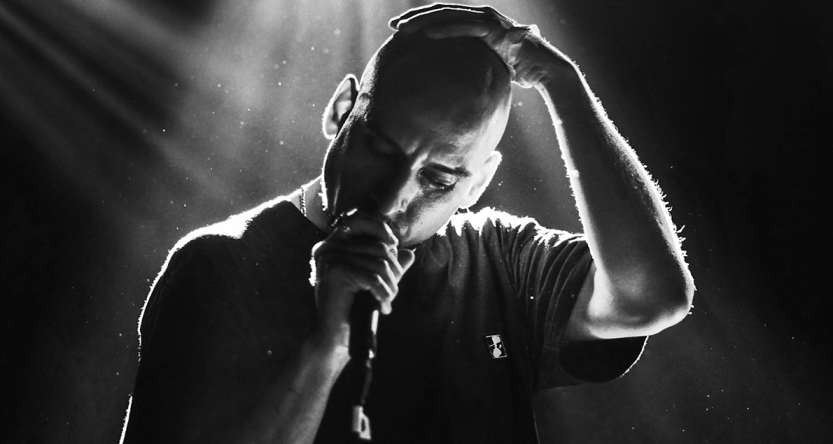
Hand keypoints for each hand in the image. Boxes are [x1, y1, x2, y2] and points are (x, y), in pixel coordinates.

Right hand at [310, 210, 415, 348]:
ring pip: (380, 263)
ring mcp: (330, 258)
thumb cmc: (353, 309)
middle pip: (378, 247)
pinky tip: (383, 307)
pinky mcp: (334, 272)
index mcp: (334, 244)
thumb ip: (388, 266)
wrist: (334, 337)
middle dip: (393, 270)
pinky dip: (384, 293)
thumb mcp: (374, 282)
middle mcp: (328, 247)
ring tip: (387, 301)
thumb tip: (409, 253)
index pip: (359, 219)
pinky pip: (373, 277)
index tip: (394, 245)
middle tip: (392, 291)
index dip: (380, 228)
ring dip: (391, 286)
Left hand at [389, 3, 574, 88]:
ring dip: (425, 20)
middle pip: (441, 12)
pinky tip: (428, 35)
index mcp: (475, 24)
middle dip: (415, 18)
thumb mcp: (485, 68)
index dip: (420, 22)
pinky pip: (466, 26)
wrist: (544, 71)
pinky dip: (447, 29)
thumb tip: (447, 86)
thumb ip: (467, 67)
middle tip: (393, 26)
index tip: (399, 32)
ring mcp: (488, 19)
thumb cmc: (515, 72)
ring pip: (450, 15)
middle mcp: (480, 17)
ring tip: (404, 29)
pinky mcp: (495, 28)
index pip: (443, 19)